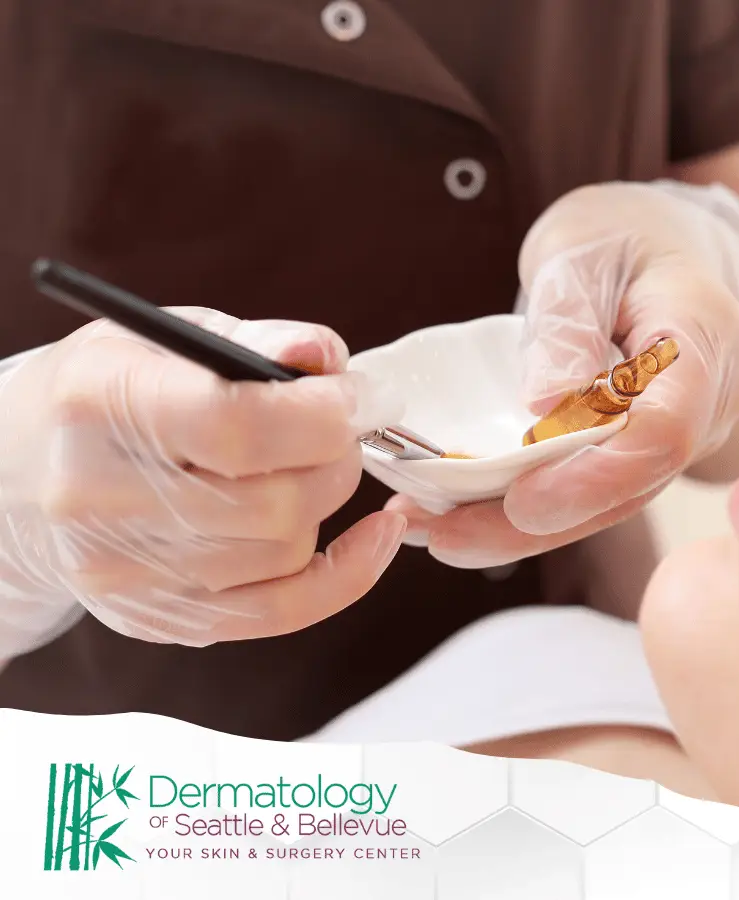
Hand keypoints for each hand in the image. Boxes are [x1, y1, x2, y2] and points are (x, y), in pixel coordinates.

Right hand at [0, 309, 405, 653]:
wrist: (16, 476)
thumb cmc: (110, 394)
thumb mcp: (167, 338)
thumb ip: (257, 341)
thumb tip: (330, 360)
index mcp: (101, 403)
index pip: (236, 426)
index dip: (323, 415)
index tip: (362, 397)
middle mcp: (99, 497)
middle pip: (274, 502)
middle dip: (338, 458)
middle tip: (344, 429)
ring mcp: (123, 571)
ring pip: (284, 553)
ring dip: (327, 505)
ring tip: (312, 465)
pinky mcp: (155, 618)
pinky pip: (280, 612)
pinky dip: (345, 576)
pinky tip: (372, 538)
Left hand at [390, 180, 738, 566]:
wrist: (658, 246)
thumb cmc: (619, 237)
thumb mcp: (578, 252)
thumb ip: (567, 322)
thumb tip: (547, 405)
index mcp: (704, 335)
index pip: (668, 429)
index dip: (596, 476)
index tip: (521, 500)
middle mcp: (714, 399)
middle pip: (634, 483)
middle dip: (540, 522)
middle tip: (443, 534)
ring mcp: (689, 433)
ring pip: (612, 502)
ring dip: (522, 529)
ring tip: (433, 533)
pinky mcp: (651, 454)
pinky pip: (598, 492)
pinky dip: (530, 510)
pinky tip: (461, 519)